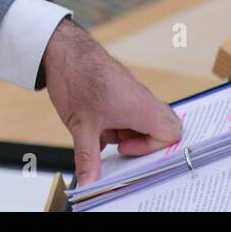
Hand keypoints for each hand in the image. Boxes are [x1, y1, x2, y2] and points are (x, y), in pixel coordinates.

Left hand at [42, 17, 182, 185]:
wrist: (60, 47)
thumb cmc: (75, 79)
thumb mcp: (80, 127)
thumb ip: (88, 159)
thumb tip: (90, 183)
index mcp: (142, 108)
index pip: (172, 135)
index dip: (149, 148)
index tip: (122, 148)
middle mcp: (143, 99)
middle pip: (161, 128)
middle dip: (139, 141)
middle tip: (115, 142)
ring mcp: (133, 92)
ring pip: (141, 120)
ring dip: (123, 130)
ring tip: (97, 127)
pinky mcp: (122, 87)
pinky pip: (129, 109)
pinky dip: (115, 119)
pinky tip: (92, 119)